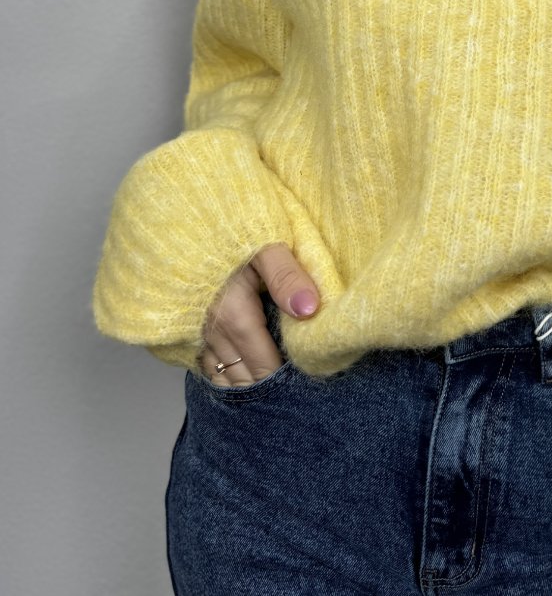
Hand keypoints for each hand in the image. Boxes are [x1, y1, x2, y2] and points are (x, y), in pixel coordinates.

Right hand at [198, 242, 319, 386]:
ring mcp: (194, 333)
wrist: (179, 220)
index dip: (286, 380)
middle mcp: (211, 333)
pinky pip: (205, 365)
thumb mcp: (264, 244)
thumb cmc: (227, 228)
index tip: (307, 381)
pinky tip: (241, 369)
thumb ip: (287, 276)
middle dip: (267, 389)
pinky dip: (224, 373)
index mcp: (234, 317)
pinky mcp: (184, 329)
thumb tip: (310, 310)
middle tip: (294, 391)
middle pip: (243, 380)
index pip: (265, 369)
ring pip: (223, 376)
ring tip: (271, 388)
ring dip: (245, 383)